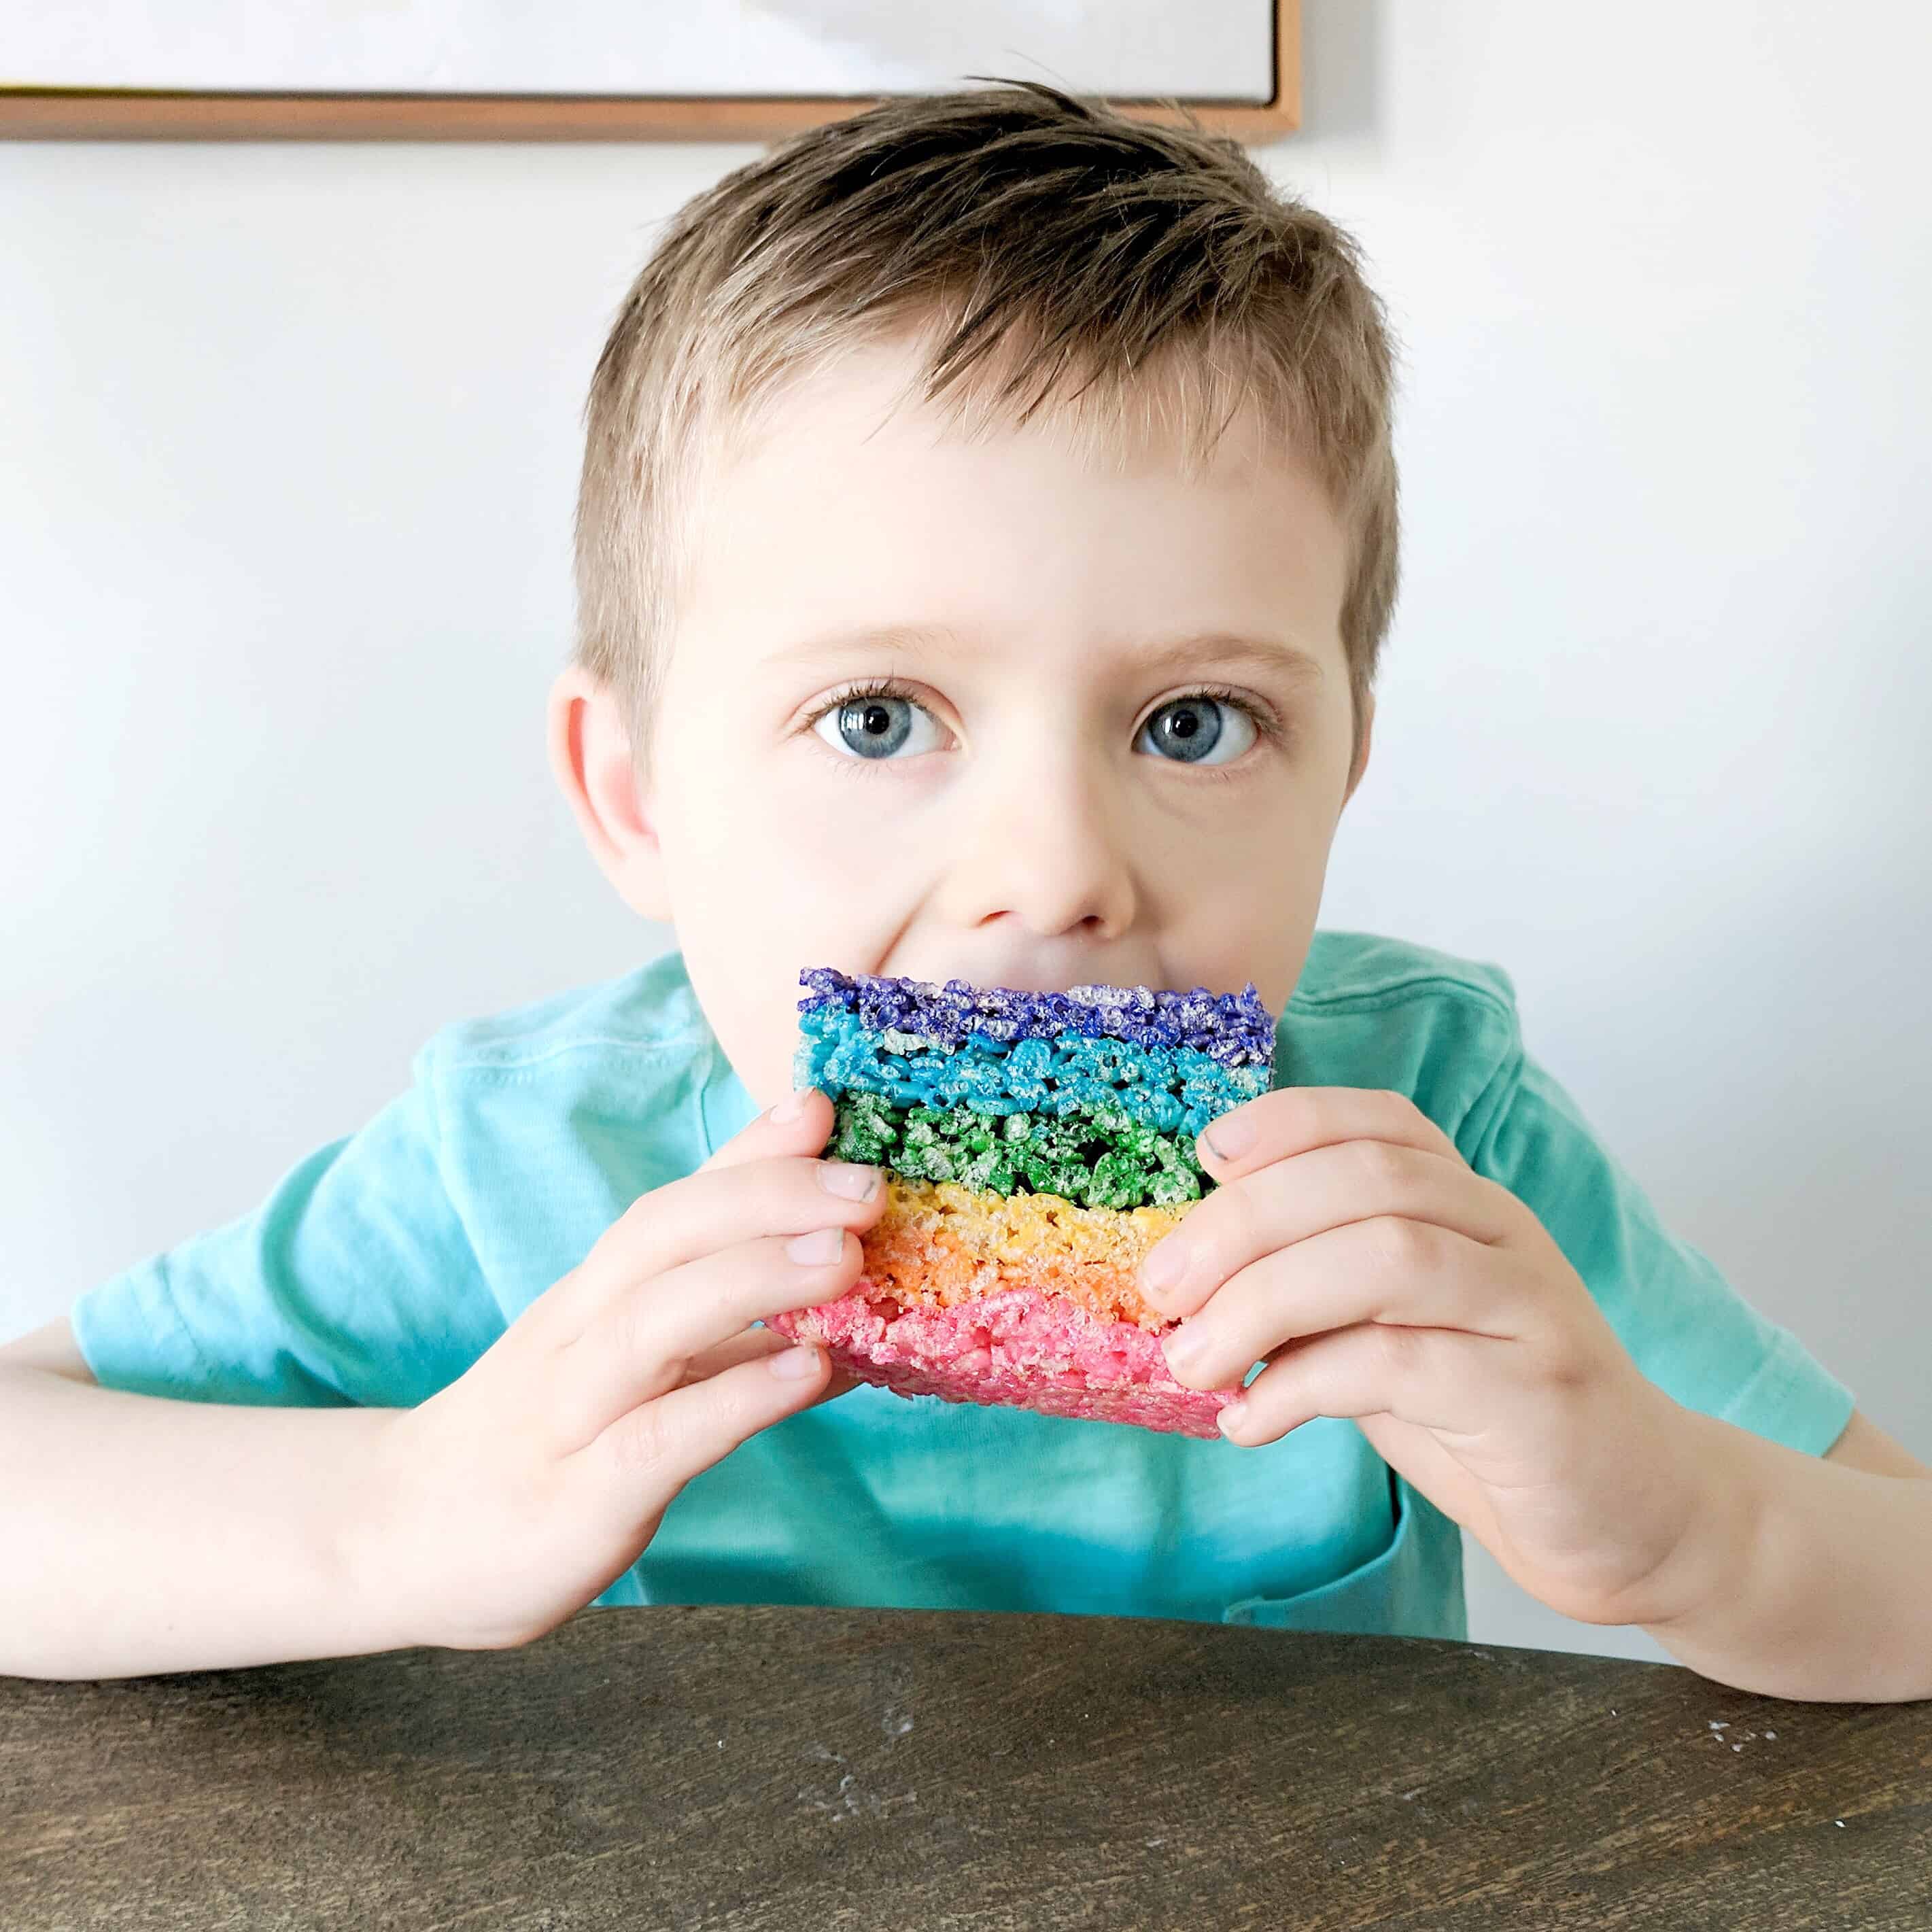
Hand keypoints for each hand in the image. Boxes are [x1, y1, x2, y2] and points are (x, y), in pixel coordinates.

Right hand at [368, 1088, 876, 1652]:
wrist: (397, 1541)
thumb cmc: (542, 1442)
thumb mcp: (631, 1369)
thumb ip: (727, 1336)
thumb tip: (850, 1310)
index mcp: (596, 1294)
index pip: (674, 1203)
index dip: (749, 1153)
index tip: (824, 1106)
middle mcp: (577, 1333)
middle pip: (662, 1236)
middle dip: (767, 1196)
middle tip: (867, 1185)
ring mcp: (569, 1413)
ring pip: (654, 1323)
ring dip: (755, 1278)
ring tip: (847, 1255)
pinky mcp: (575, 1499)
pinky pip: (656, 1438)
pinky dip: (734, 1400)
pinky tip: (807, 1375)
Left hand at [1141, 1087, 1707, 1627]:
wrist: (1635, 1516)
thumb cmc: (1487, 1413)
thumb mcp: (1391, 1330)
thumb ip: (1319, 1288)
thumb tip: (1189, 1273)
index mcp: (1469, 1204)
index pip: (1382, 1123)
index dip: (1288, 1123)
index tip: (1207, 1156)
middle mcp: (1505, 1234)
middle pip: (1366, 1181)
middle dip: (1244, 1224)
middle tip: (1162, 1289)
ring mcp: (1531, 1309)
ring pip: (1387, 1256)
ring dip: (1263, 1302)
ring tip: (1191, 1359)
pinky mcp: (1539, 1395)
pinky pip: (1404, 1363)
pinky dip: (1303, 1385)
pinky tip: (1250, 1421)